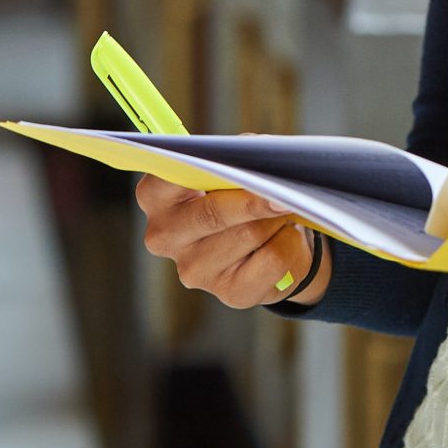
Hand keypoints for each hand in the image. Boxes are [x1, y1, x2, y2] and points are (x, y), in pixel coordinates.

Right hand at [135, 175, 331, 309]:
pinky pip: (271, 260)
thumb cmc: (245, 196)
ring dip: (277, 218)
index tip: (231, 164)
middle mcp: (165, 237)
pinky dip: (289, 243)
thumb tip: (257, 154)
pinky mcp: (229, 293)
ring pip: (248, 234)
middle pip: (212, 213)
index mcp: (157, 198)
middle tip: (283, 192)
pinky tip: (285, 239)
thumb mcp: (237, 168)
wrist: (272, 245)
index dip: (201, 168)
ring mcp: (194, 270)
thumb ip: (238, 157)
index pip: (167, 178)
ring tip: (285, 210)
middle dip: (252, 200)